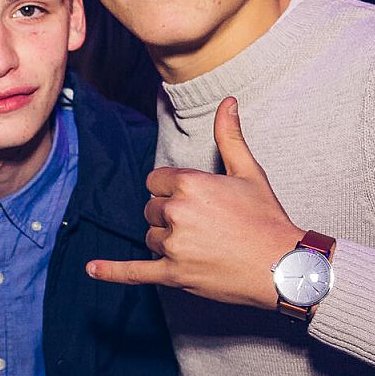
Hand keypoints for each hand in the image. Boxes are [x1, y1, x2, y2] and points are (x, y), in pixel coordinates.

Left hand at [87, 97, 301, 308]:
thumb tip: (227, 101)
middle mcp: (177, 212)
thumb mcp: (249, 172)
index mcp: (189, 184)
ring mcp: (173, 245)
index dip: (172, 190)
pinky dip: (112, 271)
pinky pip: (134, 272)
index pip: (155, 182)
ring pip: (150, 237)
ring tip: (203, 245)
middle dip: (170, 215)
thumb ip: (230, 136)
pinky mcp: (173, 274)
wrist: (284, 266)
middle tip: (206, 225)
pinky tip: (91, 269)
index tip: (195, 200)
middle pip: (151, 209)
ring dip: (167, 241)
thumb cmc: (267, 218)